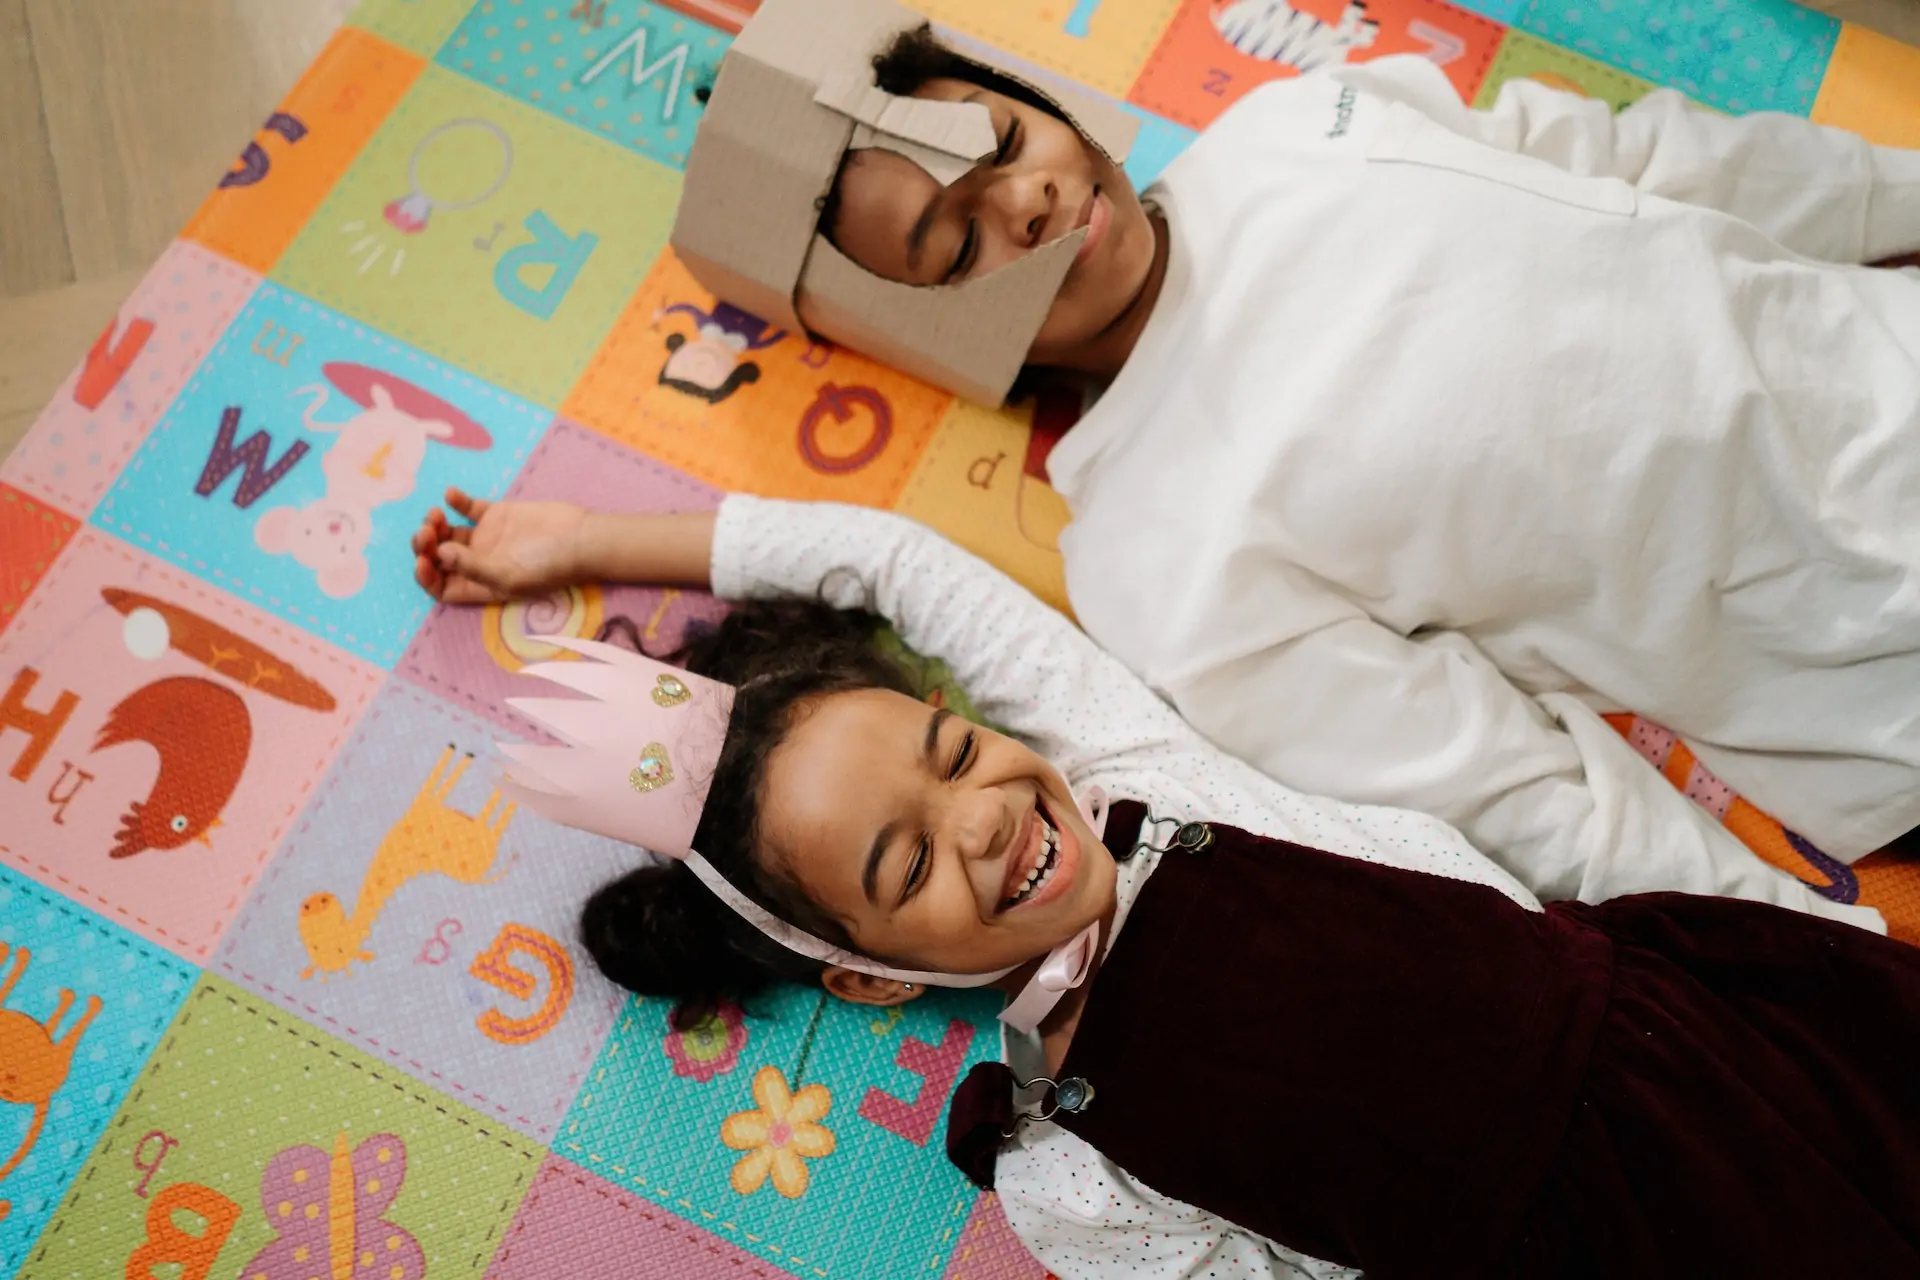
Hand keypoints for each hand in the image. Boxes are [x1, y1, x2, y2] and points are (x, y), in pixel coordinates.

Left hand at [411, 487, 588, 604]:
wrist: (579, 538)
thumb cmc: (549, 566)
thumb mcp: (509, 577)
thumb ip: (471, 567)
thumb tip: (440, 554)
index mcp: (480, 586)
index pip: (442, 587)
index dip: (426, 577)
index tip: (424, 560)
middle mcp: (479, 564)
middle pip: (439, 558)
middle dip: (425, 547)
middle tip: (426, 533)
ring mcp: (486, 539)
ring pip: (447, 533)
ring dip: (435, 525)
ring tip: (436, 514)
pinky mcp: (496, 515)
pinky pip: (467, 508)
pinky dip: (455, 501)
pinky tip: (451, 494)